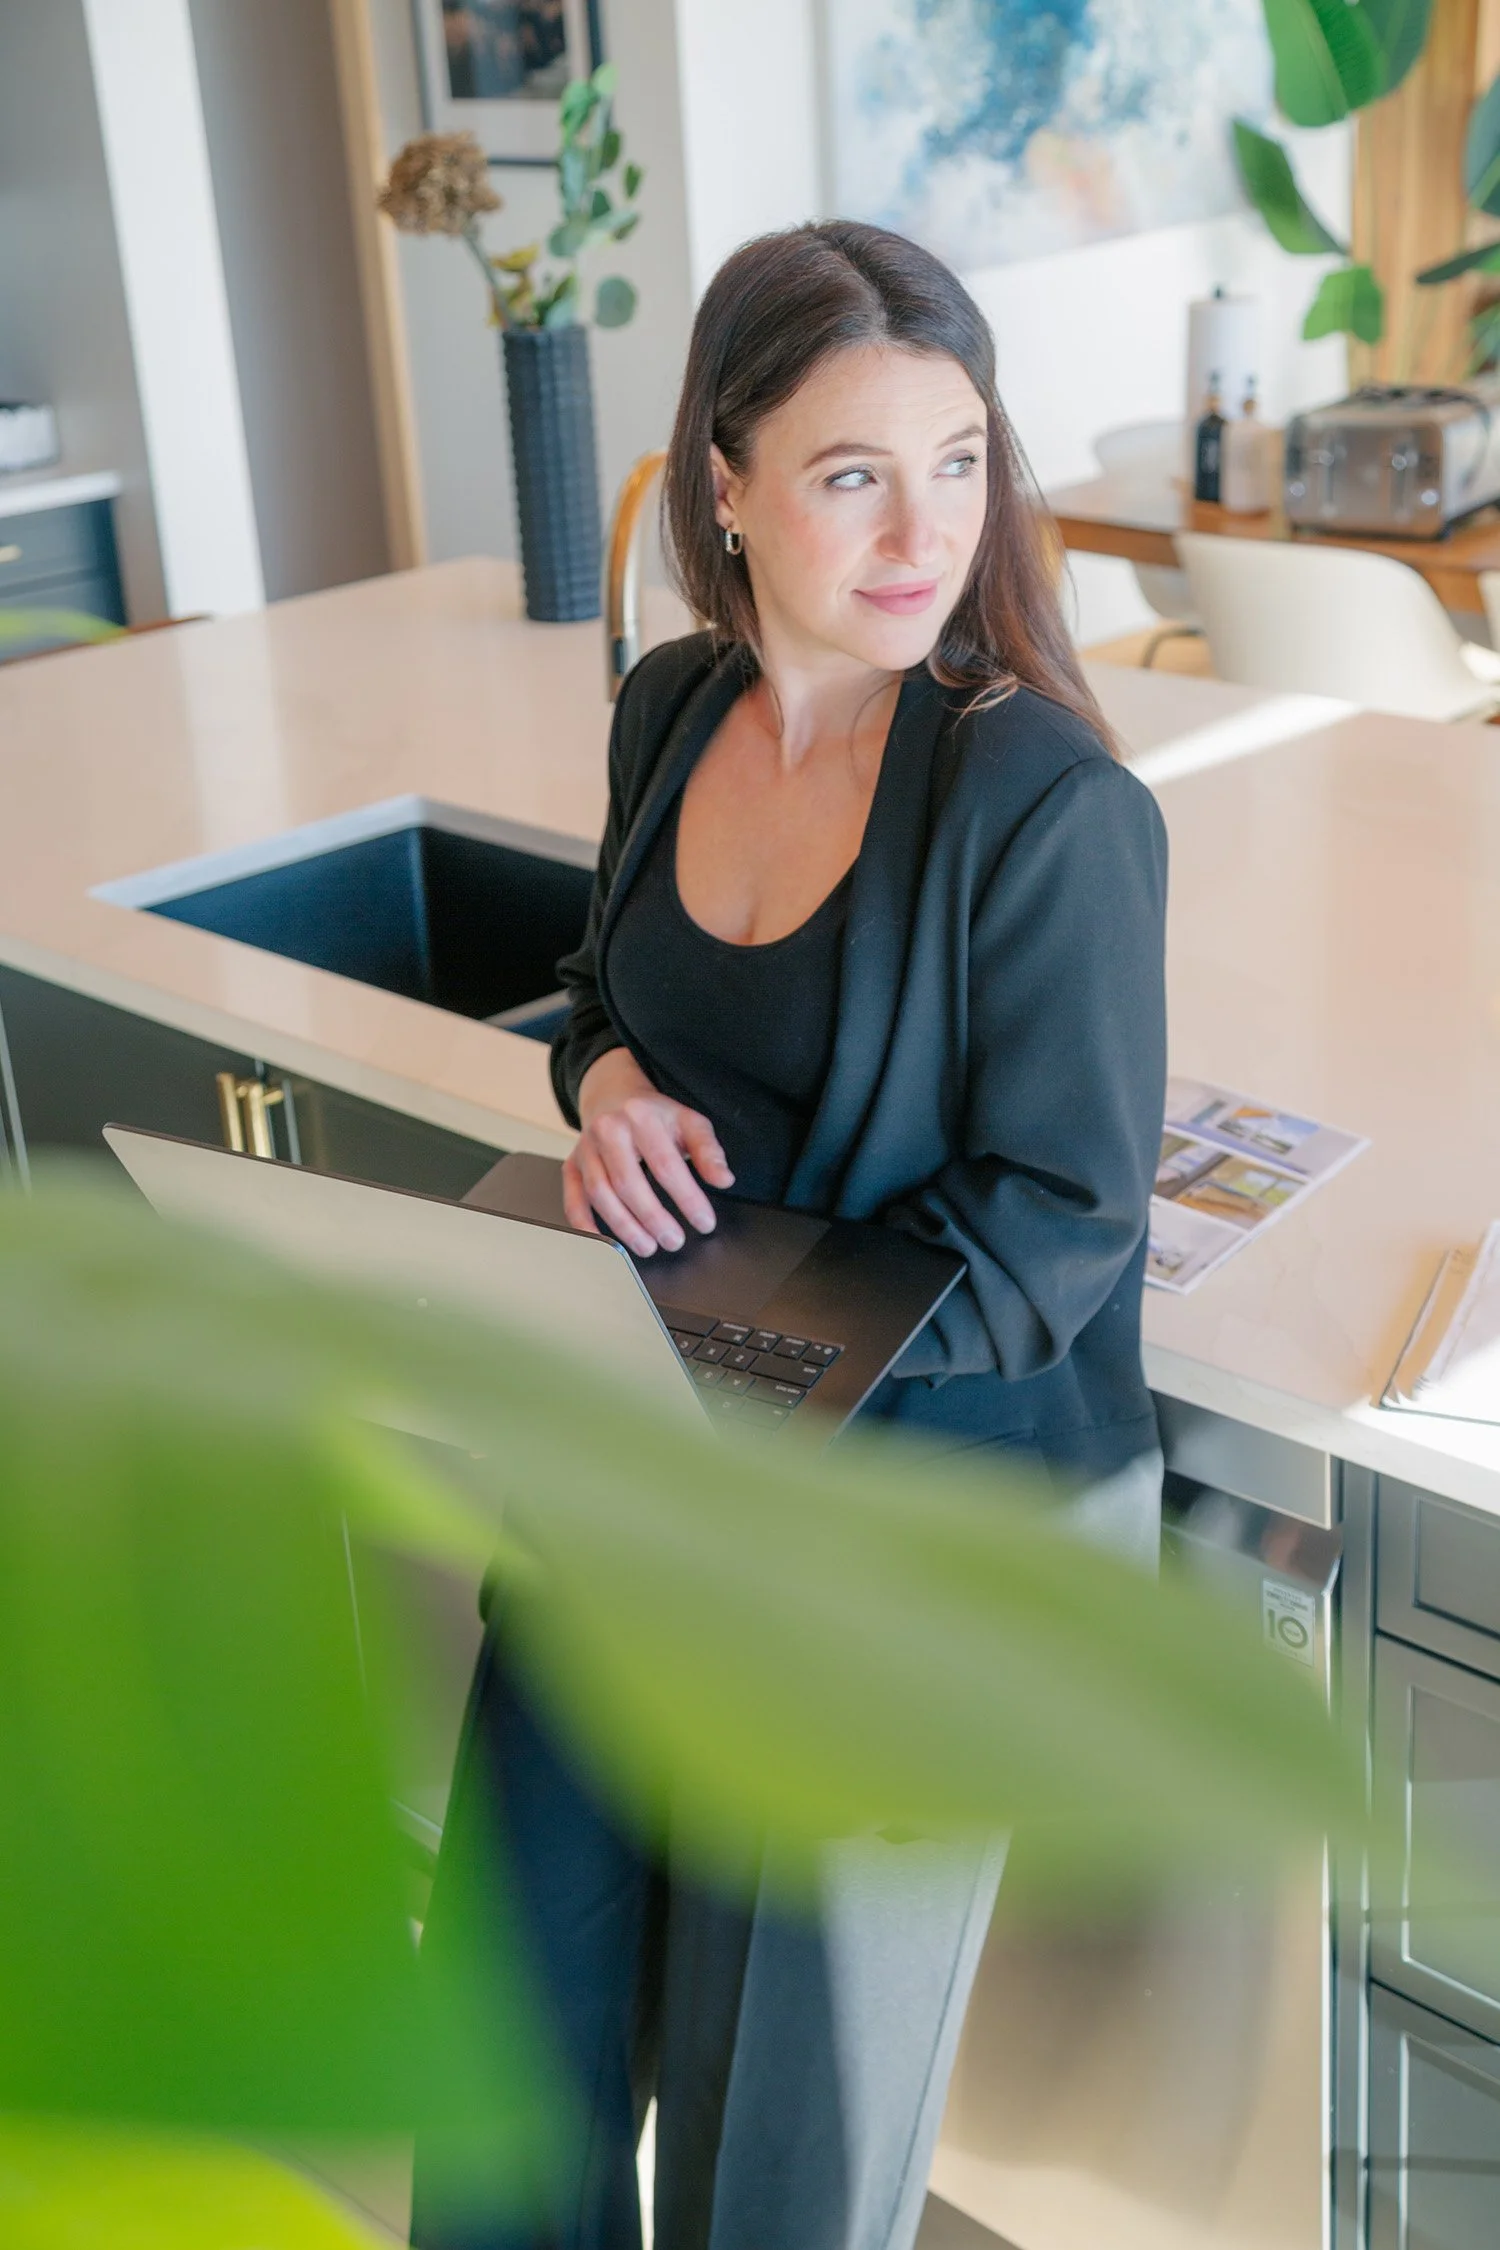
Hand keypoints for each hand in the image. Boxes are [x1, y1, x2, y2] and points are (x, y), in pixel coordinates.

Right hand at [562, 1048, 733, 1255]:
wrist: (613, 1096)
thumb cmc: (654, 1116)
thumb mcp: (688, 1122)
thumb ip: (709, 1150)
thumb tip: (724, 1179)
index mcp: (641, 1118)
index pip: (666, 1165)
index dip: (687, 1198)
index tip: (704, 1222)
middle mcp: (608, 1131)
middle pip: (628, 1183)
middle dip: (653, 1219)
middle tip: (675, 1241)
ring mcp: (585, 1149)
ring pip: (600, 1194)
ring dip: (624, 1227)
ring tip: (648, 1246)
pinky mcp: (571, 1165)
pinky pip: (573, 1199)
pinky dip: (585, 1225)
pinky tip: (605, 1243)